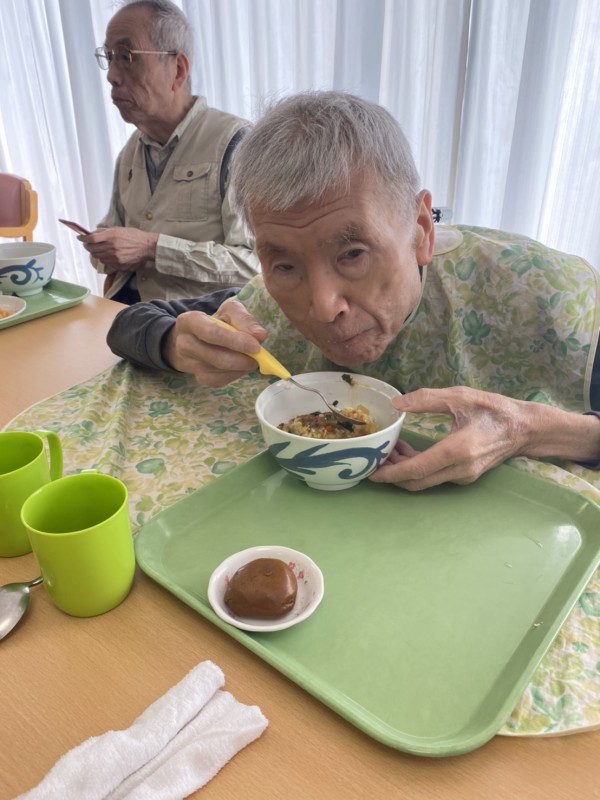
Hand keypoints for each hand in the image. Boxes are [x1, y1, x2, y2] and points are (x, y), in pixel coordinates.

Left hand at [80, 227, 157, 271]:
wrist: (147, 247)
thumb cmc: (134, 236)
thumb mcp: (118, 229)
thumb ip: (104, 232)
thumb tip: (92, 233)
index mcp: (111, 236)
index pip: (91, 238)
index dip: (83, 239)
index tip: (80, 238)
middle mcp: (111, 247)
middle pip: (92, 249)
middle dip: (88, 247)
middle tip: (88, 245)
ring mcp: (115, 258)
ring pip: (98, 257)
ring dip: (96, 254)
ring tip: (100, 250)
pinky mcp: (119, 265)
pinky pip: (107, 263)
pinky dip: (105, 259)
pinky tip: (109, 256)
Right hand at [162, 300, 268, 386]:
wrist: (199, 337)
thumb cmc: (217, 321)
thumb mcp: (229, 311)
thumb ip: (245, 319)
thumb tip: (260, 335)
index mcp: (189, 322)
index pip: (211, 333)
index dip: (235, 341)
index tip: (256, 346)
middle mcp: (184, 344)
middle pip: (215, 356)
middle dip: (241, 358)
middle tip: (260, 356)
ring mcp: (190, 364)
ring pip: (219, 370)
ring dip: (241, 367)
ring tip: (252, 358)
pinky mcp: (199, 377)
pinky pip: (220, 380)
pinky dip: (236, 374)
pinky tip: (241, 366)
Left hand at [369, 386, 549, 490]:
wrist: (526, 429)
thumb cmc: (495, 409)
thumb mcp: (461, 396)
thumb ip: (427, 399)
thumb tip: (397, 403)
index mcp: (457, 450)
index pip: (417, 469)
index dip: (391, 473)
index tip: (371, 472)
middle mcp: (460, 469)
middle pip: (416, 482)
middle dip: (392, 474)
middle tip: (375, 458)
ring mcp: (464, 476)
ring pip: (424, 481)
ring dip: (404, 469)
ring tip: (391, 449)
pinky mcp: (466, 476)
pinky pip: (434, 477)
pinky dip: (417, 467)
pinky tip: (408, 451)